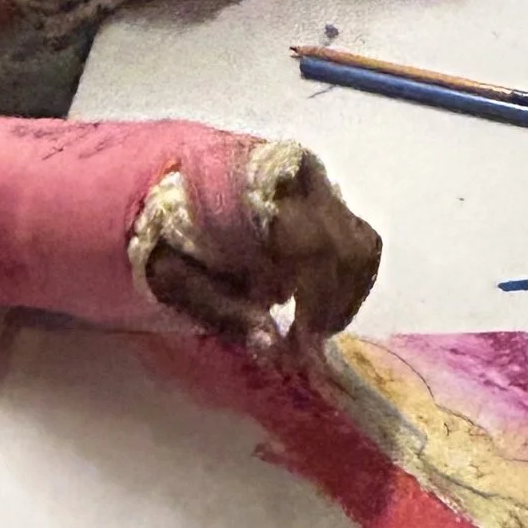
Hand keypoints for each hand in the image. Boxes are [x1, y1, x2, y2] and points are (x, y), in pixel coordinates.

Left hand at [140, 144, 380, 349]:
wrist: (164, 188)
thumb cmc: (168, 236)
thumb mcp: (173, 278)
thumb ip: (221, 311)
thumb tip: (274, 349)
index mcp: (260, 192)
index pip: (315, 246)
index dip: (318, 301)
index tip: (301, 344)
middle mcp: (301, 178)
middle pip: (349, 246)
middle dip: (334, 305)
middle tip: (305, 344)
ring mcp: (320, 184)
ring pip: (362, 244)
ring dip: (345, 295)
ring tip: (310, 326)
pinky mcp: (328, 197)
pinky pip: (359, 240)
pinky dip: (347, 280)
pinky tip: (314, 303)